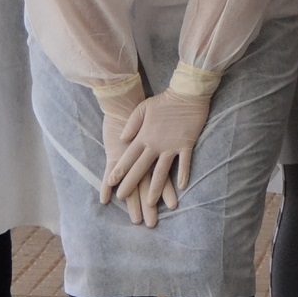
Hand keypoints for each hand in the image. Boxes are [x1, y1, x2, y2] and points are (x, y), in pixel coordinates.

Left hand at [100, 92, 210, 225]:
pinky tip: (181, 186)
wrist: (186, 94)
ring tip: (151, 203)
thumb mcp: (142, 109)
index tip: (111, 184)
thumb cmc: (163, 101)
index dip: (119, 171)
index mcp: (143, 136)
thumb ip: (131, 125)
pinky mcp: (186, 145)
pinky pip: (184, 163)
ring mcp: (171, 146)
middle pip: (141, 168)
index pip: (128, 158)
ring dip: (156, 188)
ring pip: (161, 171)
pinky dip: (183, 174)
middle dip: (131, 184)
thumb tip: (122, 139)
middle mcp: (155, 144)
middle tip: (123, 198)